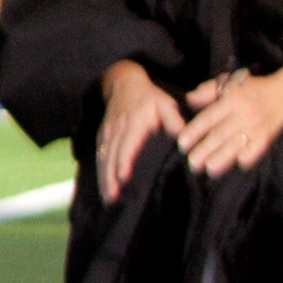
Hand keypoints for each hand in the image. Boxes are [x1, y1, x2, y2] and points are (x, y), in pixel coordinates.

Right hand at [93, 61, 177, 204]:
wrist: (123, 83)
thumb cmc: (149, 97)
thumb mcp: (165, 104)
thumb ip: (173, 120)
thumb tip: (183, 138)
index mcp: (133, 124)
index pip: (126, 145)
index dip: (123, 162)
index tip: (123, 179)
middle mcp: (116, 130)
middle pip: (111, 157)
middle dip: (110, 178)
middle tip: (113, 199)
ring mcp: (107, 133)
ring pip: (103, 159)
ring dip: (104, 179)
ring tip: (108, 199)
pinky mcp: (102, 136)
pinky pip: (99, 156)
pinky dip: (100, 172)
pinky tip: (104, 186)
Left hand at [174, 66, 282, 178]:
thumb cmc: (252, 89)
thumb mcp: (229, 83)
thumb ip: (208, 90)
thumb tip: (189, 99)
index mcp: (232, 100)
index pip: (209, 118)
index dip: (195, 131)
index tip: (182, 143)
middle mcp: (244, 115)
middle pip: (220, 135)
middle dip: (204, 150)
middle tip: (191, 162)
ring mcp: (256, 127)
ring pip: (236, 145)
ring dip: (222, 159)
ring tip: (208, 169)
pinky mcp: (267, 137)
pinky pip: (255, 150)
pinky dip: (247, 158)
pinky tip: (236, 165)